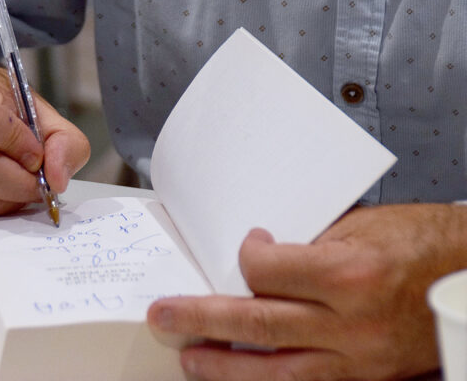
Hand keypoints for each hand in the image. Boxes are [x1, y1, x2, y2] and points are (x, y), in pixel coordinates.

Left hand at [147, 203, 466, 380]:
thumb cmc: (425, 243)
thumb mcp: (362, 225)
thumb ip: (306, 245)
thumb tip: (260, 257)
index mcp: (350, 274)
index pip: (265, 271)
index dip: (245, 257)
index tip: (245, 249)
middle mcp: (353, 323)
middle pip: (257, 324)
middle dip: (201, 320)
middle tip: (166, 315)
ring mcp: (360, 358)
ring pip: (277, 371)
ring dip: (225, 367)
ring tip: (191, 360)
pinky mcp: (368, 378)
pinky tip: (245, 377)